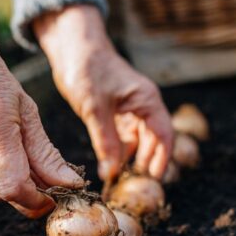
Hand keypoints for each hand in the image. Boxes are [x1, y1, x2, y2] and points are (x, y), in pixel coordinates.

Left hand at [34, 5, 171, 181]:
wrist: (72, 48)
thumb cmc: (86, 69)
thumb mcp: (95, 108)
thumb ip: (106, 141)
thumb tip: (110, 173)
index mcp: (147, 100)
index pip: (164, 135)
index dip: (161, 159)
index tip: (153, 180)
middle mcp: (144, 105)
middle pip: (154, 140)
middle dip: (147, 163)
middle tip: (134, 188)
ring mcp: (131, 108)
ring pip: (139, 140)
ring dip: (132, 159)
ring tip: (121, 181)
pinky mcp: (117, 111)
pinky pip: (125, 136)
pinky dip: (120, 151)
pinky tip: (110, 166)